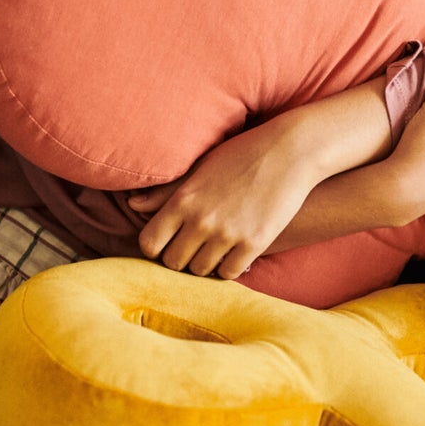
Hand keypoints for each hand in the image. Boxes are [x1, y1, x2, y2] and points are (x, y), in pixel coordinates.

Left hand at [127, 120, 316, 279]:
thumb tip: (133, 204)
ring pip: (201, 270)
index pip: (150, 243)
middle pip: (173, 262)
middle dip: (180, 259)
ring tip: (213, 250)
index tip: (167, 244)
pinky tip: (233, 254)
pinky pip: (229, 273)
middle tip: (192, 250)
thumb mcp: (200, 168)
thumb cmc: (241, 155)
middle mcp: (201, 219)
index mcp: (183, 199)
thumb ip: (166, 191)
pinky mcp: (254, 243)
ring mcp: (228, 234)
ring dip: (204, 264)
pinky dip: (228, 268)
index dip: (155, 248)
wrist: (291, 152)